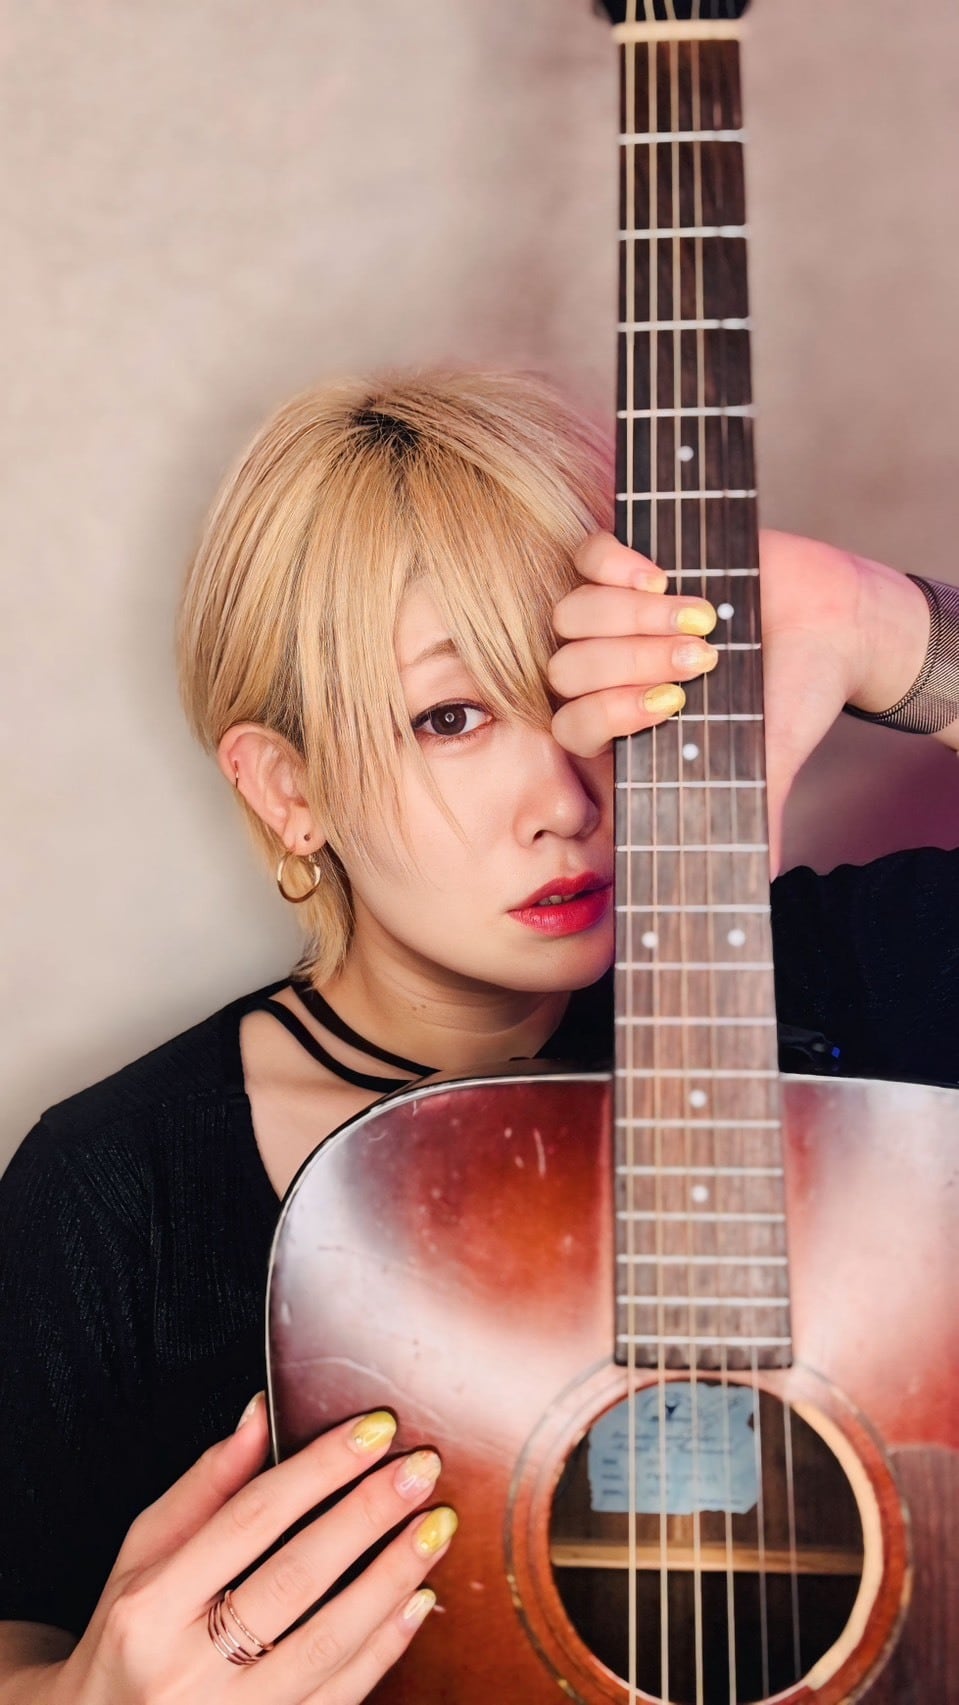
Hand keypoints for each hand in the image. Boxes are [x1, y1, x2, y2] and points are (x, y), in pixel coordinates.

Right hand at [41, 1398, 452, 1704]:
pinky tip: (419, 1598)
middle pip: (296, 1578)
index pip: (249, 1520)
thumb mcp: (142, 1555)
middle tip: (421, 1468)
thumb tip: (261, 1412)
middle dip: (368, 1515)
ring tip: (435, 1525)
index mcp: (148, 1608)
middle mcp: (185, 1669)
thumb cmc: (128, 1636)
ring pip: (329, 1641)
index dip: (318, 1468)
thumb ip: (206, 1484)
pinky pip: (342, 1695)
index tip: (374, 1429)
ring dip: (392, 1577)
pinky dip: (386, 1645)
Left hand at [548, 529, 930, 872]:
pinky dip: (616, 563)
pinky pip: (588, 555)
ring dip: (632, 616)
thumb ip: (753, 820)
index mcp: (626, 724)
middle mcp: (609, 670)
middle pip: (566, 669)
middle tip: (701, 657)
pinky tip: (662, 574)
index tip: (673, 706)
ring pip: (571, 614)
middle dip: (630, 662)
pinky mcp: (633, 559)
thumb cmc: (792, 698)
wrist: (835, 624)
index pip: (572, 729)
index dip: (608, 716)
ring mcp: (615, 613)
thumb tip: (758, 887)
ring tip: (701, 614)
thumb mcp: (769, 763)